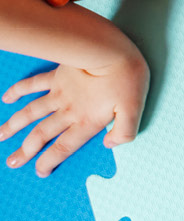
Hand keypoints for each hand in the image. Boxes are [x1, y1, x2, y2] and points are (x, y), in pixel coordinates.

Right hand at [0, 48, 149, 175]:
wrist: (110, 49)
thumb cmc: (126, 78)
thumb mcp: (134, 110)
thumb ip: (124, 132)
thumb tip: (109, 144)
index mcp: (86, 121)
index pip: (63, 147)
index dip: (49, 161)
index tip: (39, 171)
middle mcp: (68, 110)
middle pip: (41, 134)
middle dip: (25, 150)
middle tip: (12, 163)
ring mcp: (59, 93)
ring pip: (31, 113)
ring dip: (14, 126)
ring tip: (0, 137)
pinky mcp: (56, 75)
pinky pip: (32, 85)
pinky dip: (17, 91)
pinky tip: (6, 99)